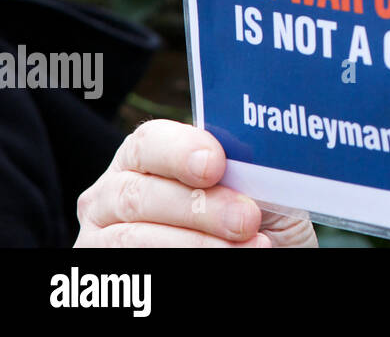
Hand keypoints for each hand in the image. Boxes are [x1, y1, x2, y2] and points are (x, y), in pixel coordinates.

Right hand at [74, 118, 316, 247]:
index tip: (216, 164)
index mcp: (145, 158)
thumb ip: (245, 169)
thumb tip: (252, 156)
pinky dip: (187, 263)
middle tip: (247, 219)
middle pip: (141, 195)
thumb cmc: (254, 220)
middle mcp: (112, 194)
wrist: (257, 254)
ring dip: (198, 244)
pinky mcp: (108, 276)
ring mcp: (103, 238)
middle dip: (200, 207)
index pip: (148, 142)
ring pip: (138, 239)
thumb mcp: (255, 189)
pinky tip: (226, 261)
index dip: (181, 150)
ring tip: (251, 247)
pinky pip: (140, 269)